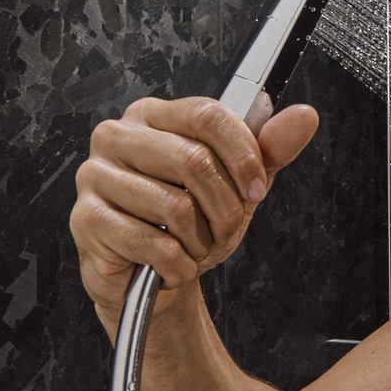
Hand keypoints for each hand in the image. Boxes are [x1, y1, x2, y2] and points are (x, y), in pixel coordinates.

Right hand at [69, 94, 319, 332]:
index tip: (257, 189)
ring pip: (175, 206)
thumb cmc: (190, 223)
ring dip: (201, 241)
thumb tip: (304, 116)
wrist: (153, 275)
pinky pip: (153, 243)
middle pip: (194, 160)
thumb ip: (269, 150)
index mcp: (153, 115)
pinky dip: (177, 265)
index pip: (207, 115)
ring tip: (196, 247)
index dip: (242, 155)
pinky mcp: (86, 218)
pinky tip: (172, 265)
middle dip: (225, 207)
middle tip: (227, 229)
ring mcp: (95, 176)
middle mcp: (117, 136)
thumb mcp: (238, 185)